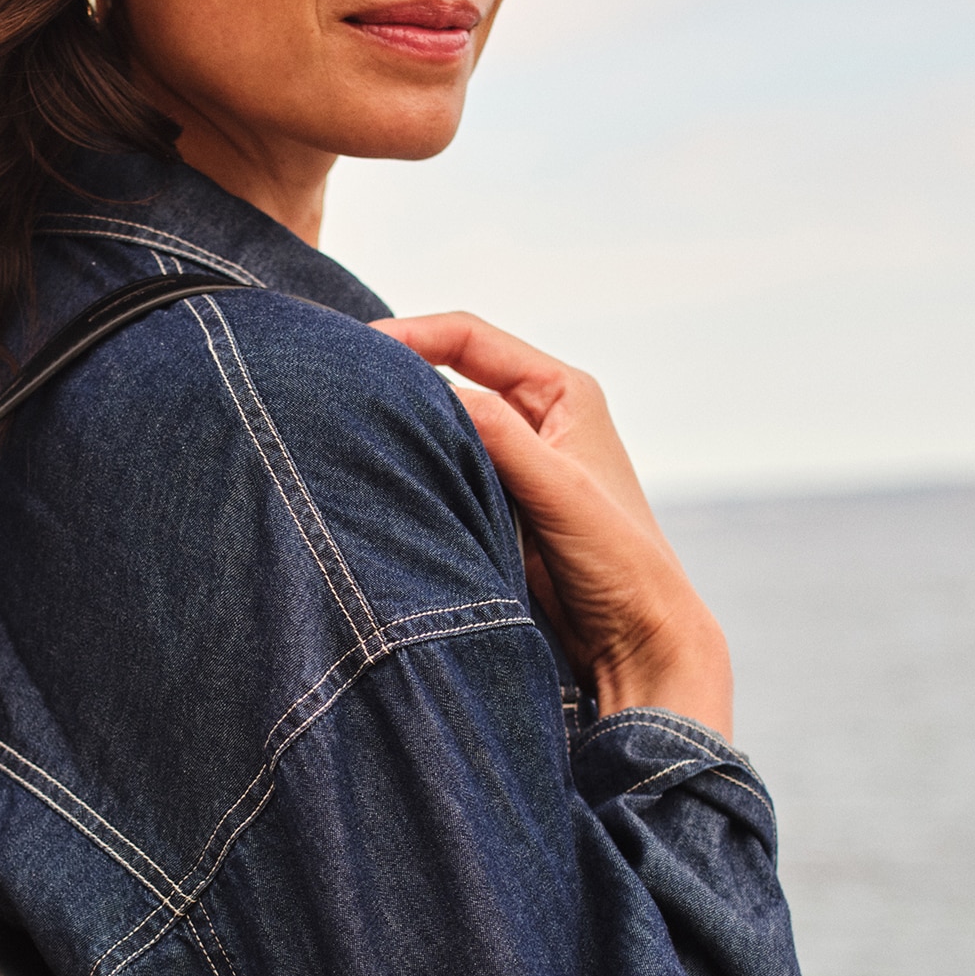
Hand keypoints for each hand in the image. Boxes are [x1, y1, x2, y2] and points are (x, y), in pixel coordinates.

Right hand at [375, 312, 733, 737]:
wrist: (635, 640)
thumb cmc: (621, 561)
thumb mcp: (558, 488)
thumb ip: (499, 434)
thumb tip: (432, 391)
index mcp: (562, 392)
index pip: (470, 338)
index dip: (411, 335)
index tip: (358, 350)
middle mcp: (536, 418)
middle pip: (449, 375)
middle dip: (397, 378)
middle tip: (339, 390)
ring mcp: (513, 463)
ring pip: (442, 428)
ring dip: (403, 430)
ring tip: (348, 432)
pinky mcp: (496, 505)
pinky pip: (442, 473)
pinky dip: (412, 470)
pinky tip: (377, 480)